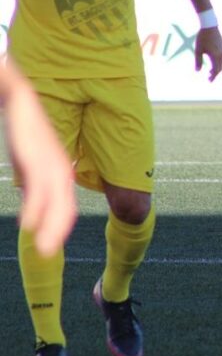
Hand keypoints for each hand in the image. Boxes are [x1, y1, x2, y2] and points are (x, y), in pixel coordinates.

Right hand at [5, 77, 76, 256]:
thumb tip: (29, 199)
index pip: (66, 205)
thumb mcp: (28, 160)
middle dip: (58, 231)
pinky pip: (39, 188)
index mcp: (59, 172)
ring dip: (50, 227)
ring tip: (44, 248)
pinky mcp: (36, 157)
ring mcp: (50, 164)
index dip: (60, 226)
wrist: (20, 100)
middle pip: (65, 207)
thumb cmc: (24, 131)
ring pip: (55, 201)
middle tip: (48, 255)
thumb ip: (31, 180)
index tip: (52, 245)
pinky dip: (36, 208)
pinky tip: (28, 224)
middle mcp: (60, 170)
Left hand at [195, 26, 221, 80]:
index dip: (212, 77)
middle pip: (220, 68)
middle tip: (209, 78)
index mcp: (215, 57)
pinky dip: (218, 62)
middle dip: (215, 74)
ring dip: (216, 68)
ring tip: (210, 71)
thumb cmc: (202, 38)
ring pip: (221, 63)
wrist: (210, 26)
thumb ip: (198, 61)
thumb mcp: (198, 50)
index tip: (209, 81)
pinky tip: (213, 61)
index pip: (216, 70)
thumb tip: (197, 71)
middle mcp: (221, 55)